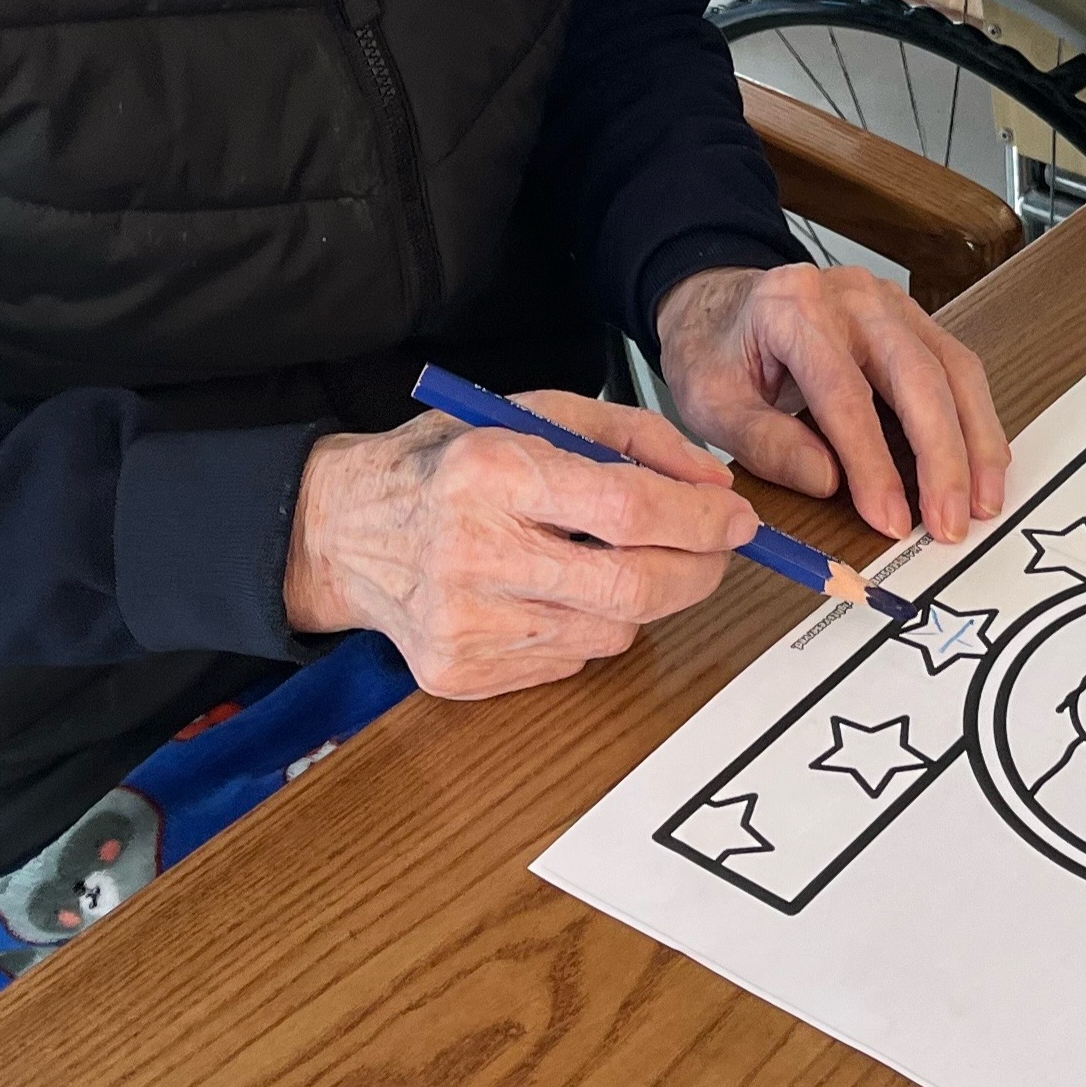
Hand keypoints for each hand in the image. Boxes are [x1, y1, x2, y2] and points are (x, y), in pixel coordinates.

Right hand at [281, 390, 753, 696]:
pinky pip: (569, 663)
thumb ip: (635, 438)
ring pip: (610, 633)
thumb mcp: (536, 412)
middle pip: (631, 589)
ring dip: (643, 599)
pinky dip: (589, 628)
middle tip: (719, 552)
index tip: (739, 519)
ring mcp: (462, 624)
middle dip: (698, 571)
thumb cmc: (452, 460)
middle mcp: (472, 552)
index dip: (700, 521)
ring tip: (614, 561)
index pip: (626, 510)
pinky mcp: (457, 674)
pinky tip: (555, 591)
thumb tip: (715, 486)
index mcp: (490, 470)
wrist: (346, 529)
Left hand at [656, 261, 1009, 544]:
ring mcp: (889, 302)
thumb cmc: (715, 354)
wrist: (720, 306)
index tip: (888, 519)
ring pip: (952, 367)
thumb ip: (764, 442)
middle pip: (915, 373)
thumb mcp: (712, 403)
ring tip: (981, 502)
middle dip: (942, 456)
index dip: (871, 462)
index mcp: (792, 308)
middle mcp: (851, 296)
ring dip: (974, 440)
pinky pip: (957, 367)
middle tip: (949, 522)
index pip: (844, 391)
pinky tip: (980, 465)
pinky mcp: (912, 319)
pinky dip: (974, 419)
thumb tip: (828, 482)